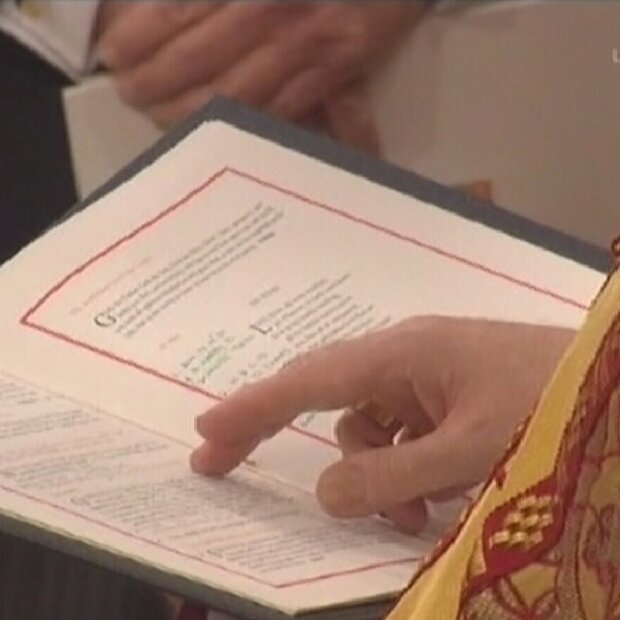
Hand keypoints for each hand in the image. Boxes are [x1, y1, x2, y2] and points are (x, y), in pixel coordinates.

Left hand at [96, 1, 425, 128]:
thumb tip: (162, 8)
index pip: (179, 9)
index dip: (140, 37)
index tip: (113, 56)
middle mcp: (277, 11)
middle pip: (201, 59)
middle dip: (157, 84)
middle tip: (130, 96)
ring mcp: (310, 47)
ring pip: (237, 93)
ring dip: (192, 112)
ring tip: (160, 118)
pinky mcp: (336, 73)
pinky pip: (284, 108)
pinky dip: (248, 124)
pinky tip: (217, 130)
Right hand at [192, 317, 573, 533]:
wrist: (616, 385)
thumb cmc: (546, 404)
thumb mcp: (471, 451)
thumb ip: (393, 478)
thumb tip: (326, 495)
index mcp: (402, 353)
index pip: (308, 380)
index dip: (252, 406)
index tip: (206, 429)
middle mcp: (403, 357)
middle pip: (321, 394)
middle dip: (275, 428)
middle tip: (223, 459)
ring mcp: (424, 376)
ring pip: (366, 428)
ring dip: (373, 475)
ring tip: (413, 513)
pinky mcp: (444, 396)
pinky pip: (399, 435)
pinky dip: (402, 470)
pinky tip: (435, 494)